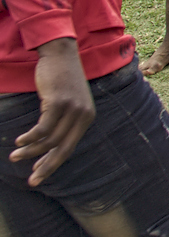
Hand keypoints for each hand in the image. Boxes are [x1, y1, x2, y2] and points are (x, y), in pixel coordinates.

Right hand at [11, 38, 94, 186]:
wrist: (61, 55)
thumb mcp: (67, 103)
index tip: (38, 176)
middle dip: (45, 167)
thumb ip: (63, 121)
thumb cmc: (61, 80)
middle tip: (32, 181)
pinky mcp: (59, 102)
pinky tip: (20, 141)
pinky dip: (30, 138)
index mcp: (86, 118)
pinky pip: (43, 128)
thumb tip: (48, 144)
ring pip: (49, 140)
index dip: (53, 163)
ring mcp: (72, 109)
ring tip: (15, 155)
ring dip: (30, 151)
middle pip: (63, 149)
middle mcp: (83, 115)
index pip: (69, 148)